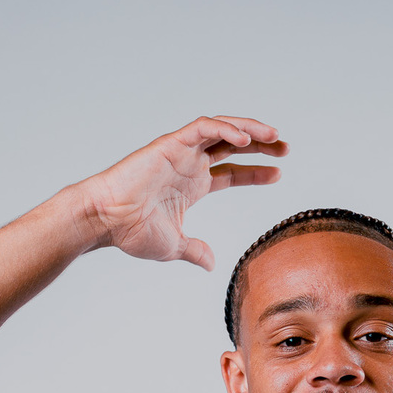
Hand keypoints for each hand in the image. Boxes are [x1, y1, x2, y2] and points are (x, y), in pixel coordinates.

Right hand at [77, 116, 287, 269]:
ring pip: (222, 130)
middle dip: (261, 146)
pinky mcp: (171, 143)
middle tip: (286, 149)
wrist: (107, 220)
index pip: (231, 173)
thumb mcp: (175, 246)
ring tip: (275, 137)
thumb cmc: (132, 231)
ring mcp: (180, 151)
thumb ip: (195, 251)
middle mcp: (189, 164)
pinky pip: (203, 128)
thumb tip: (212, 264)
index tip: (278, 174)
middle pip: (232, 146)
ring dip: (250, 130)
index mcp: (193, 185)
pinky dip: (225, 129)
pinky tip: (246, 139)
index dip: (256, 171)